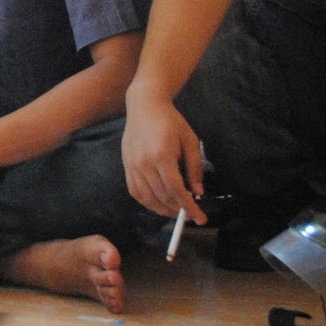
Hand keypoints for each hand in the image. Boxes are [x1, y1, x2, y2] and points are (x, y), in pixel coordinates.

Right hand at [122, 95, 205, 222]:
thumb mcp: (190, 141)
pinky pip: (135, 191)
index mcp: (162, 155)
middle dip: (178, 210)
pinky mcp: (126, 166)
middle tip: (191, 215)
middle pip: (162, 196)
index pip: (176, 190)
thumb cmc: (171, 121)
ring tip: (176, 212)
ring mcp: (133, 165)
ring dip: (163, 209)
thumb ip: (194, 168)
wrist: (145, 106)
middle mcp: (144, 163)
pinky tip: (158, 204)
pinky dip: (147, 202)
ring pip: (147, 198)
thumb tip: (198, 192)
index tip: (199, 218)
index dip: (188, 207)